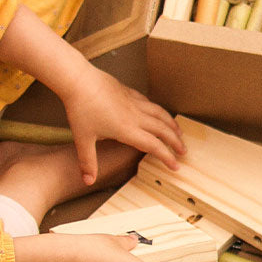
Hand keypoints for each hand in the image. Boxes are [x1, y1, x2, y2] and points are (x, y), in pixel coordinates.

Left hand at [61, 65, 184, 184]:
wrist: (78, 80)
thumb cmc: (80, 109)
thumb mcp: (83, 139)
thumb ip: (88, 162)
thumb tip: (88, 181)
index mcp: (127, 129)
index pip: (153, 146)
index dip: (166, 157)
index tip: (175, 166)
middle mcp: (134, 116)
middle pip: (162, 129)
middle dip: (175, 142)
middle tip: (183, 151)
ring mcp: (133, 102)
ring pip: (159, 113)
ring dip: (171, 124)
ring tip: (178, 131)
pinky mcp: (128, 92)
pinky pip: (149, 102)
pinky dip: (158, 110)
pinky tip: (158, 112)